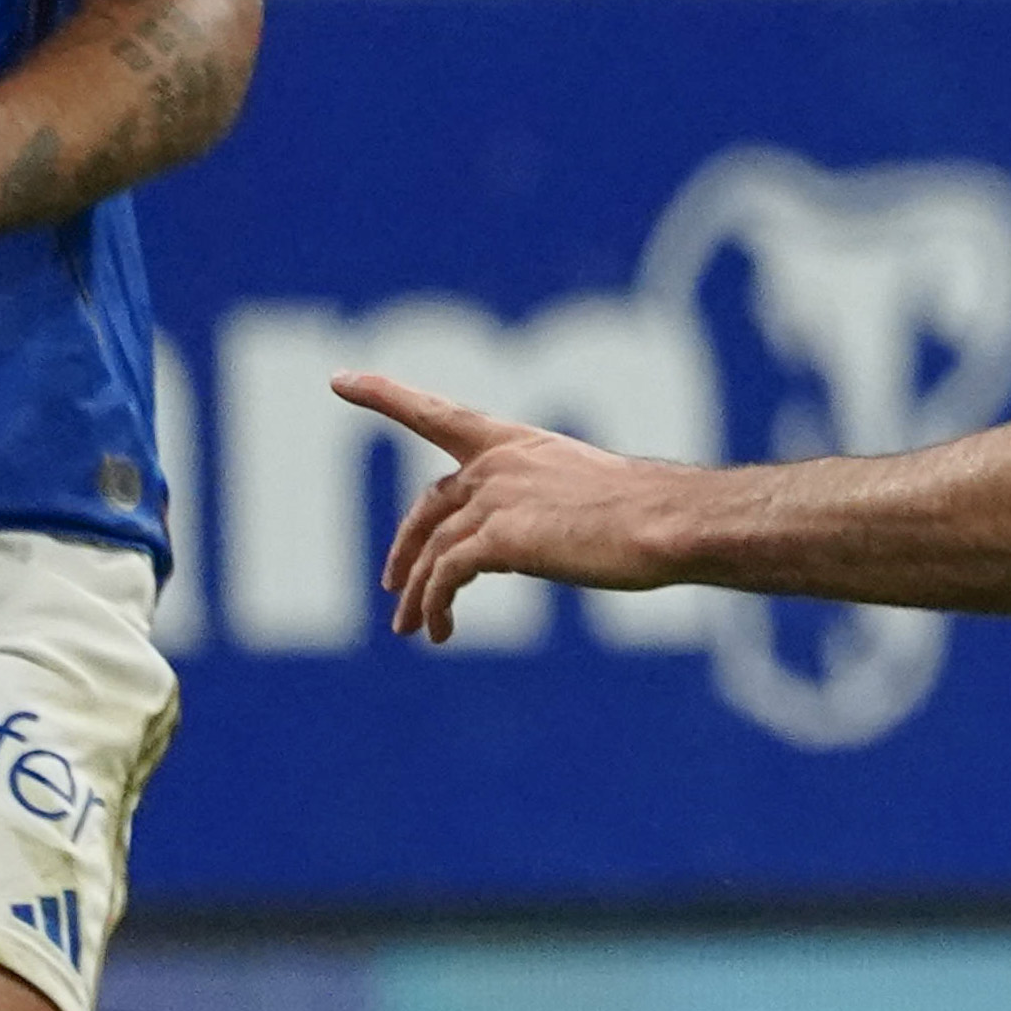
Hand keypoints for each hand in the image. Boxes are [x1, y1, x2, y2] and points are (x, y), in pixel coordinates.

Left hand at [335, 370, 695, 638]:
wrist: (669, 524)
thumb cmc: (651, 515)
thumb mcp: (586, 498)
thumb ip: (541, 510)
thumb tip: (521, 546)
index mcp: (520, 443)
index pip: (437, 413)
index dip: (385, 394)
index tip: (341, 379)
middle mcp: (498, 464)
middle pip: (429, 505)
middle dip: (406, 548)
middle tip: (394, 587)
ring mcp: (495, 498)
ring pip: (433, 550)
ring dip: (419, 594)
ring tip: (413, 630)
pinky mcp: (498, 539)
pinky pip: (447, 576)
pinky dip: (436, 605)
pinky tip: (439, 632)